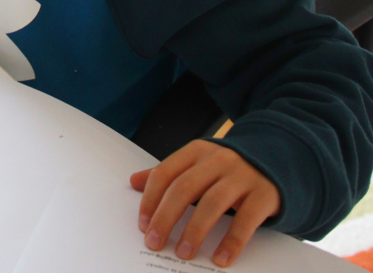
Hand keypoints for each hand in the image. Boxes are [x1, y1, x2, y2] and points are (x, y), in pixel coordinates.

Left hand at [130, 140, 280, 267]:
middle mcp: (218, 160)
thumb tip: (134, 181)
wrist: (276, 160)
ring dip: (194, 231)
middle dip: (165, 218)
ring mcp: (242, 176)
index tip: (142, 225)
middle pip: (184, 189)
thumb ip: (169, 173)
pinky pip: (246, 220)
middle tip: (154, 242)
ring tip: (183, 253)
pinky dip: (232, 242)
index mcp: (196, 151)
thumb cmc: (227, 168)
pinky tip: (221, 259)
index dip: (150, 200)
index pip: (165, 173)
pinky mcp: (264, 194)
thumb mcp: (197, 163)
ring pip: (212, 203)